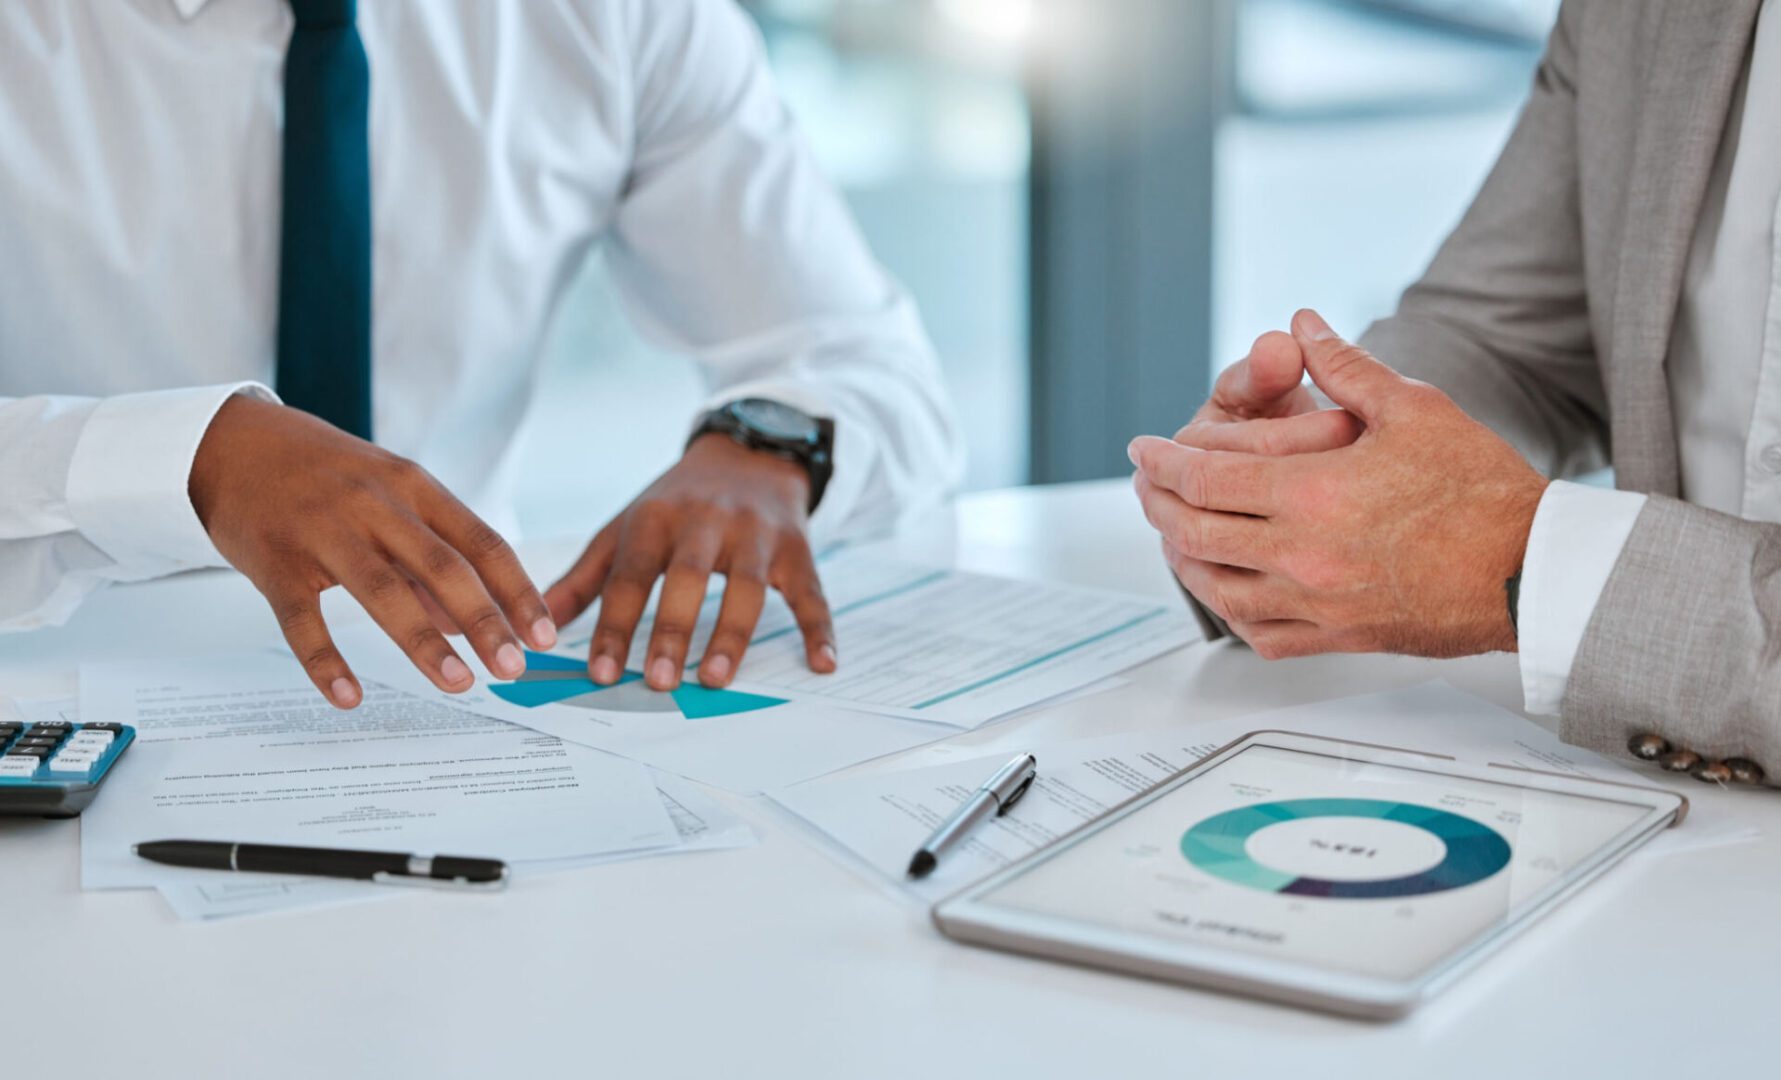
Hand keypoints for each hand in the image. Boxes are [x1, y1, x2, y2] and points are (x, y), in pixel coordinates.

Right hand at [189, 396, 557, 706]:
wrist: (232, 441)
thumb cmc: (324, 476)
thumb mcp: (388, 498)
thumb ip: (429, 560)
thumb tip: (473, 626)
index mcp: (414, 487)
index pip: (482, 542)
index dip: (517, 590)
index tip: (545, 634)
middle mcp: (375, 505)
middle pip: (442, 566)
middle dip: (485, 621)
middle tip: (514, 668)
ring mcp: (323, 531)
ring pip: (382, 590)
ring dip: (423, 642)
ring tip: (458, 683)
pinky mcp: (275, 562)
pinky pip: (303, 619)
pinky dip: (326, 661)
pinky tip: (348, 697)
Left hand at [544, 434, 836, 690]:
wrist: (748, 453)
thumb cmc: (676, 504)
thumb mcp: (626, 528)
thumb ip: (587, 578)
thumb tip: (539, 626)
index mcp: (655, 520)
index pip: (630, 576)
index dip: (615, 625)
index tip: (602, 673)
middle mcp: (706, 521)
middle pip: (688, 578)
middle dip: (673, 630)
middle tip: (660, 683)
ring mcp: (755, 534)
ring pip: (747, 586)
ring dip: (732, 634)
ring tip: (715, 679)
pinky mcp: (797, 547)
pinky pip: (810, 591)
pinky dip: (819, 627)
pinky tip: (823, 663)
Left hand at [1130, 309, 1548, 658]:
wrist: (1532, 571)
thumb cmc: (1482, 490)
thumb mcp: (1413, 408)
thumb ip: (1345, 365)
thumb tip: (1302, 325)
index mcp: (1313, 493)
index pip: (1206, 477)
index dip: (1163, 461)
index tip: (1144, 449)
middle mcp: (1303, 554)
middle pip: (1194, 533)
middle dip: (1157, 505)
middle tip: (1145, 484)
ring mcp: (1316, 603)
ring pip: (1217, 587)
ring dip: (1182, 558)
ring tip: (1171, 533)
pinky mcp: (1337, 637)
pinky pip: (1259, 634)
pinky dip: (1229, 611)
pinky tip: (1225, 589)